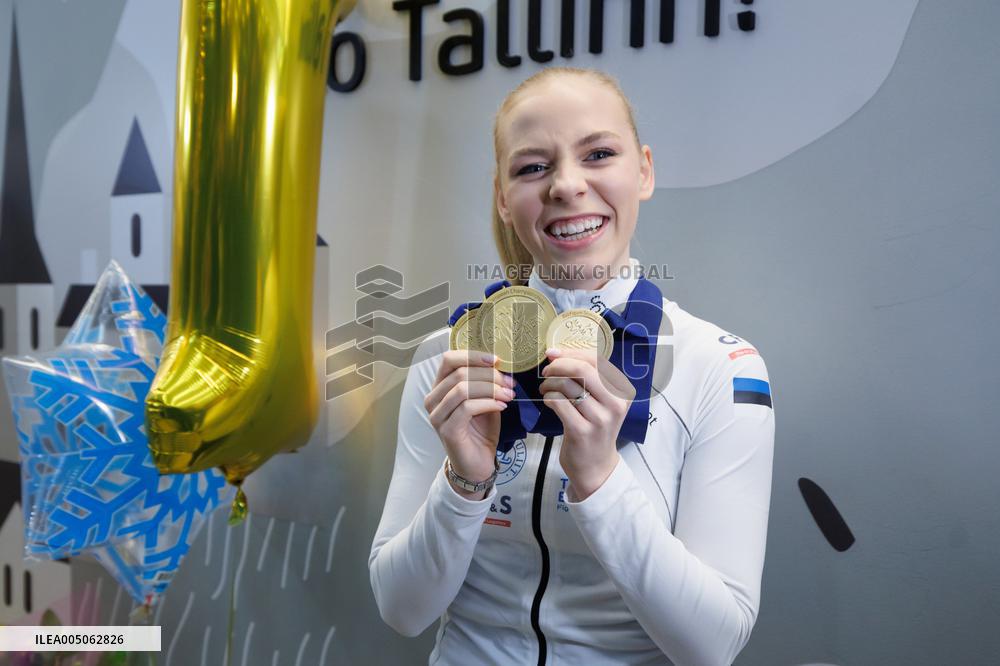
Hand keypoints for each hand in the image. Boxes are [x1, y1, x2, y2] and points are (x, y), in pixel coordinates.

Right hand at [424, 350, 514, 498]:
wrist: (478, 464)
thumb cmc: (480, 430)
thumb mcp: (485, 400)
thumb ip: (486, 382)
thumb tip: (500, 364)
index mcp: (440, 387)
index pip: (449, 359)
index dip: (473, 355)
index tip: (497, 360)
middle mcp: (433, 399)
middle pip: (458, 372)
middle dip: (489, 375)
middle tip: (510, 382)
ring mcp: (437, 415)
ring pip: (462, 388)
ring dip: (491, 388)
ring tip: (509, 395)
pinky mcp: (446, 429)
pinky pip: (467, 407)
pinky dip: (488, 403)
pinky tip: (502, 406)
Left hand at [539, 347, 636, 500]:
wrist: (596, 467)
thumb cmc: (594, 428)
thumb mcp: (601, 402)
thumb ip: (587, 379)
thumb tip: (558, 353)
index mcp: (621, 392)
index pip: (596, 360)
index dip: (571, 353)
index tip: (553, 353)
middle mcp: (615, 404)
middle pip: (583, 370)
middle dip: (559, 366)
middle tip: (546, 372)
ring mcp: (600, 419)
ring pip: (568, 386)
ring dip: (550, 383)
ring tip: (545, 389)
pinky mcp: (582, 431)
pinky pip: (559, 403)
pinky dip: (549, 398)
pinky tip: (548, 401)